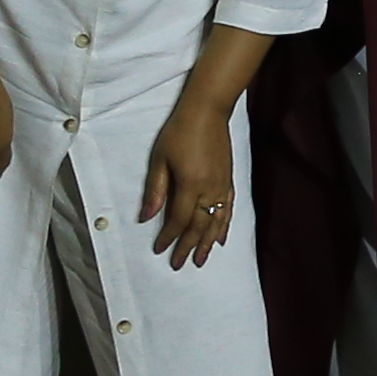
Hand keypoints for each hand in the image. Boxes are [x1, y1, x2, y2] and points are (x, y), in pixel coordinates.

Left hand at [141, 102, 239, 268]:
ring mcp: (222, 187)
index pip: (178, 220)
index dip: (168, 237)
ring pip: (216, 222)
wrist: (208, 111)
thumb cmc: (180, 131)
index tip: (159, 249)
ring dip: (208, 243)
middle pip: (199, 227)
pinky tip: (221, 237)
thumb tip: (146, 217)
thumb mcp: (160, 159)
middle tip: (179, 264)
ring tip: (202, 260)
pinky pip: (228, 210)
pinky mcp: (229, 181)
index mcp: (190, 186)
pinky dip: (225, 226)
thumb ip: (155, 190)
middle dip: (188, 247)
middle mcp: (209, 190)